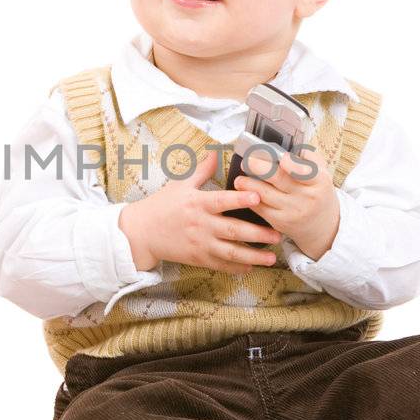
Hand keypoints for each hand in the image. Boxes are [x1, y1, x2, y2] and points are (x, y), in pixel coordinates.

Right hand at [118, 148, 282, 275]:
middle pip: (233, 230)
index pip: (222, 201)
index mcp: (198, 203)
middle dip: (257, 234)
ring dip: (253, 256)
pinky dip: (236, 268)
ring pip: (230, 253)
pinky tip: (251, 267)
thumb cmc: (162, 205)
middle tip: (277, 235)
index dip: (240, 199)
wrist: (142, 232)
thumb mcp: (181, 184)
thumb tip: (216, 151)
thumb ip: (202, 170)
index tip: (258, 197)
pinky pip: (220, 265)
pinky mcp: (198, 258)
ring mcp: (200, 244)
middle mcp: (201, 225)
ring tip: (271, 258)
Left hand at [233, 148, 339, 260]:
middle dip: (259, 167)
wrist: (322, 227)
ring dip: (248, 184)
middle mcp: (307, 197)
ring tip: (240, 179)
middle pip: (279, 179)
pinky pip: (260, 208)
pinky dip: (249, 198)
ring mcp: (293, 211)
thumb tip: (290, 146)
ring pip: (265, 194)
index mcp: (320, 182)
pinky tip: (244, 191)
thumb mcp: (322, 175)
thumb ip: (309, 158)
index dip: (293, 165)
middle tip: (247, 161)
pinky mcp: (280, 222)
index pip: (306, 172)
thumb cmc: (318, 193)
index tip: (281, 157)